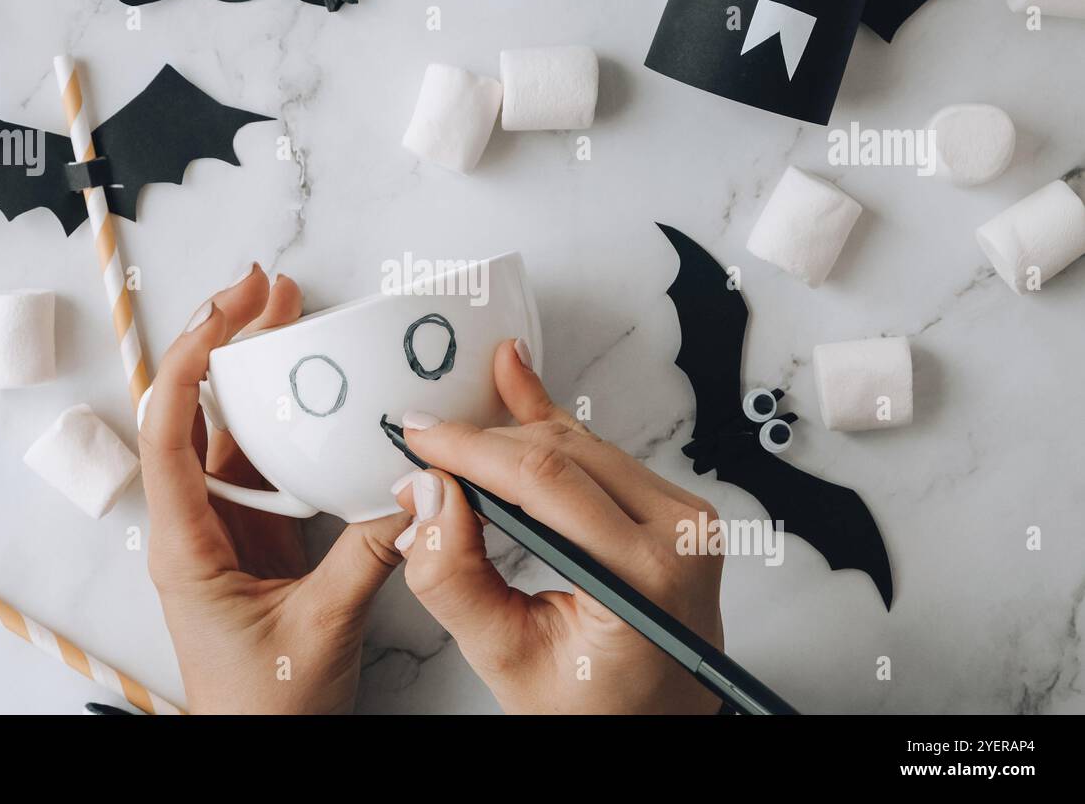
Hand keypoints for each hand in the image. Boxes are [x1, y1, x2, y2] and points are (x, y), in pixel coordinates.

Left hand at [139, 265, 408, 713]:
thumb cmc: (263, 710)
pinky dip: (296, 426)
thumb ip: (367, 557)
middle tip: (270, 289)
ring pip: (235, 434)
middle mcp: (198, 526)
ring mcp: (230, 530)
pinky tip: (325, 398)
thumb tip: (416, 490)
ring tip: (297, 319)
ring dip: (262, 377)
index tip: (227, 309)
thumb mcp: (319, 631)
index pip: (167, 433)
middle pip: (197, 414)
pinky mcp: (262, 540)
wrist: (259, 754)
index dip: (189, 362)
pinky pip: (272, 468)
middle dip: (227, 344)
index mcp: (186, 546)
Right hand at [392, 339, 724, 713]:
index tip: (419, 439)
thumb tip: (428, 497)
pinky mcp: (675, 506)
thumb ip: (456, 579)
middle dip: (481, 444)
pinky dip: (547, 430)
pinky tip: (516, 384)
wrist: (659, 720)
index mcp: (644, 577)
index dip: (472, 451)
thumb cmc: (595, 705)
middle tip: (422, 451)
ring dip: (508, 437)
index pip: (545, 482)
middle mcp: (679, 534)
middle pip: (562, 453)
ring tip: (450, 436)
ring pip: (579, 444)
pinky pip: (600, 454)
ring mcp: (685, 515)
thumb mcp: (507, 657)